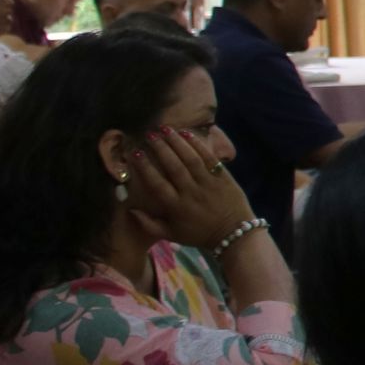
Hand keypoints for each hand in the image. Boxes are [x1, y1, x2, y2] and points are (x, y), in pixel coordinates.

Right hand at [128, 126, 255, 245]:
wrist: (234, 234)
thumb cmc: (200, 234)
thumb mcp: (171, 235)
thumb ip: (148, 224)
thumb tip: (130, 208)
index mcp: (176, 207)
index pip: (157, 184)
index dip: (145, 168)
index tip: (135, 153)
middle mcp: (191, 193)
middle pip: (174, 167)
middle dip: (160, 149)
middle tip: (149, 134)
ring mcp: (208, 184)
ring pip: (191, 159)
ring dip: (177, 142)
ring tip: (165, 129)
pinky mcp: (223, 178)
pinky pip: (210, 159)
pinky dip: (198, 145)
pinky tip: (187, 134)